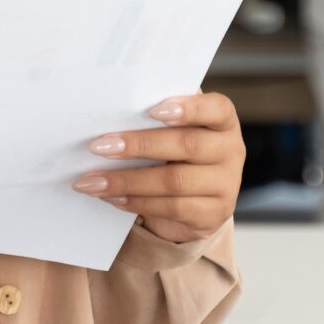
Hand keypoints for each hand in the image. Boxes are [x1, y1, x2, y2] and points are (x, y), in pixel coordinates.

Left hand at [72, 93, 244, 243]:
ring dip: (127, 180)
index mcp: (223, 120)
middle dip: (138, 145)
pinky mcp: (213, 215)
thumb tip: (111, 110)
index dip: (188, 108)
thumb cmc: (177, 149)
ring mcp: (226, 185)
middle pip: (187, 145)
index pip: (216, 109)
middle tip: (99, 146)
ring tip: (93, 180)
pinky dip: (137, 202)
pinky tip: (113, 198)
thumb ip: (155, 117)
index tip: (153, 110)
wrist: (197, 197)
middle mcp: (231, 150)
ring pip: (174, 181)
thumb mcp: (174, 129)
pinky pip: (172, 208)